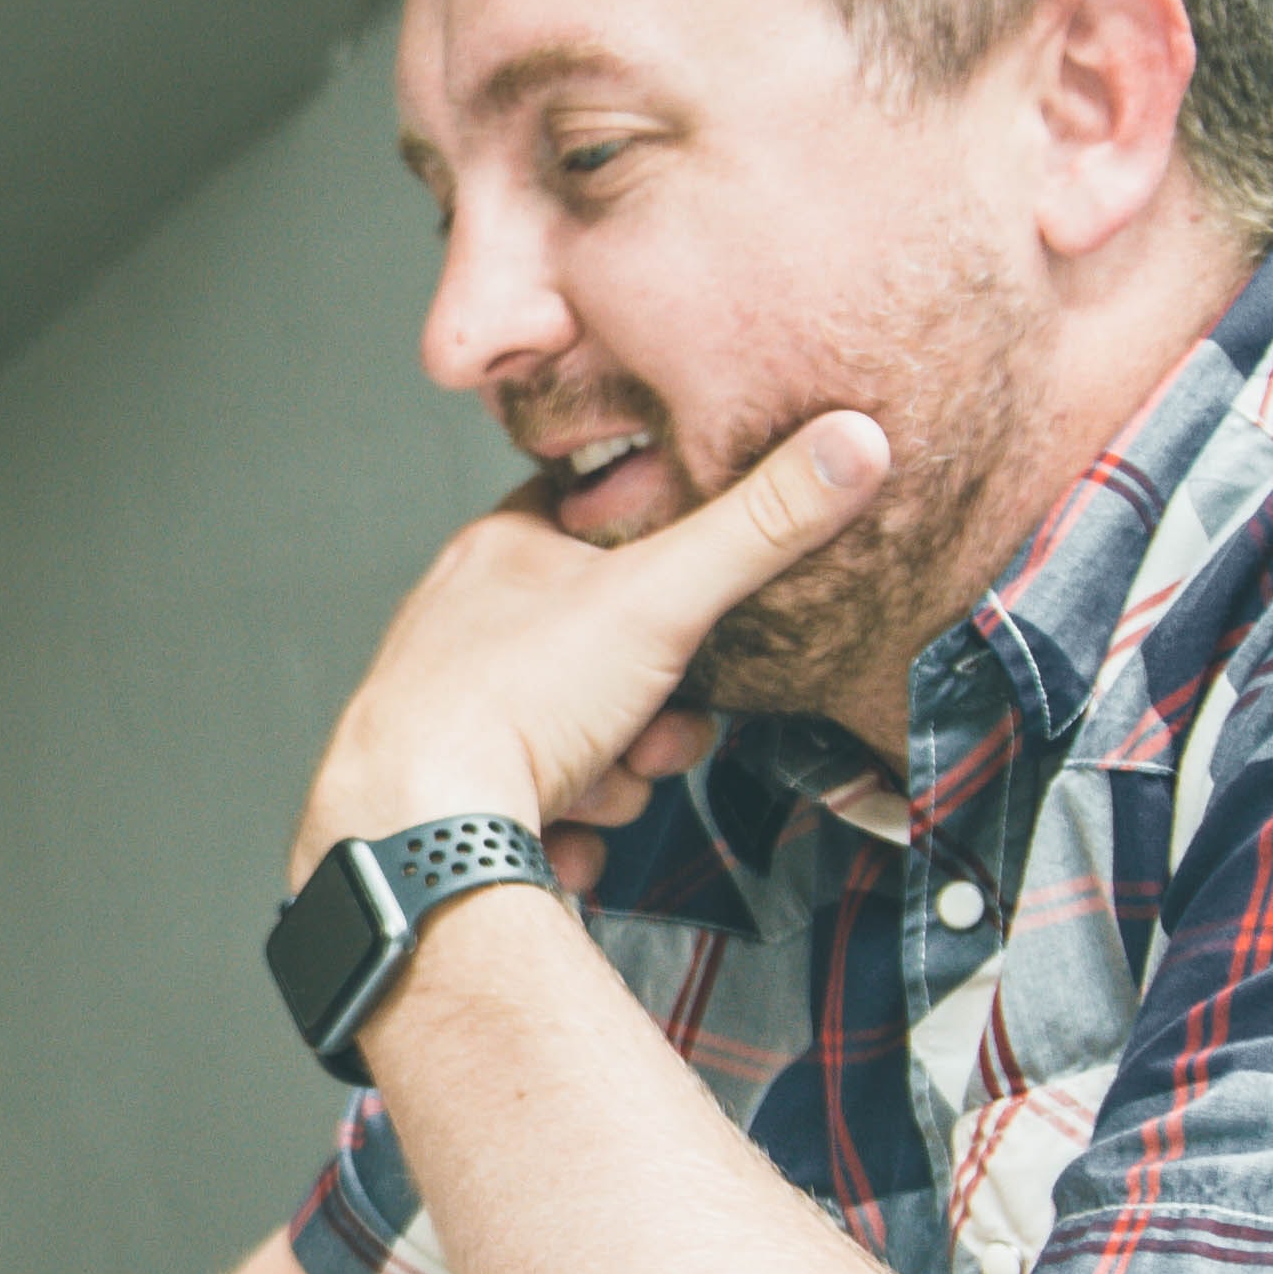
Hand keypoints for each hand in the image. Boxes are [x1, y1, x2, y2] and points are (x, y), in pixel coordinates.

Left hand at [294, 409, 889, 878]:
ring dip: (613, 776)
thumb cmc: (517, 699)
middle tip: (653, 730)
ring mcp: (450, 712)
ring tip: (593, 784)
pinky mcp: (447, 794)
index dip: (661, 568)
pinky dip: (564, 828)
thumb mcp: (662, 596)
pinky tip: (557, 832)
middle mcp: (464, 625)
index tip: (691, 608)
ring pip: (581, 736)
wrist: (421, 828)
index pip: (596, 520)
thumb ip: (760, 526)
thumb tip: (852, 441)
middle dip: (653, 710)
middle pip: (605, 652)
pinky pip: (538, 808)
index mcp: (500, 552)